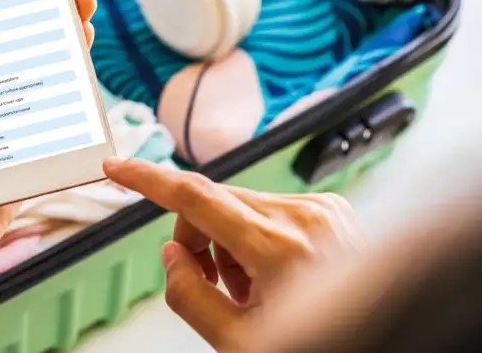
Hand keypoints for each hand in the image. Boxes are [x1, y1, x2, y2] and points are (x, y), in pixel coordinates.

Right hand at [103, 158, 363, 351]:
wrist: (386, 347)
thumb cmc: (322, 350)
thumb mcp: (238, 344)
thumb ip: (189, 296)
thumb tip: (173, 255)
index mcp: (279, 248)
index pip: (194, 196)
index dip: (146, 180)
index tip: (117, 167)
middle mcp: (304, 217)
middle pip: (213, 203)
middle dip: (198, 241)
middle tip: (210, 284)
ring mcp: (323, 210)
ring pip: (240, 206)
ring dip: (230, 243)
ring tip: (252, 292)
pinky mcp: (333, 210)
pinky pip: (271, 210)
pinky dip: (258, 238)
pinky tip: (275, 277)